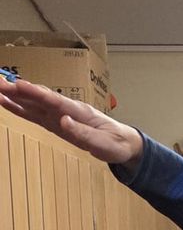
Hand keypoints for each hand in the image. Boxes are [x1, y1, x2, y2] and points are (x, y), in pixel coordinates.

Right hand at [0, 77, 142, 165]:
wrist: (124, 144)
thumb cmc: (116, 143)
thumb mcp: (103, 143)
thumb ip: (83, 133)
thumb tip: (63, 121)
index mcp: (79, 111)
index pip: (53, 99)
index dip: (35, 93)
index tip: (18, 84)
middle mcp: (66, 109)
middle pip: (39, 98)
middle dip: (18, 91)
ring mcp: (60, 115)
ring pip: (34, 104)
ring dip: (15, 97)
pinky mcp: (56, 124)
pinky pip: (35, 115)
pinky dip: (21, 109)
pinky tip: (7, 104)